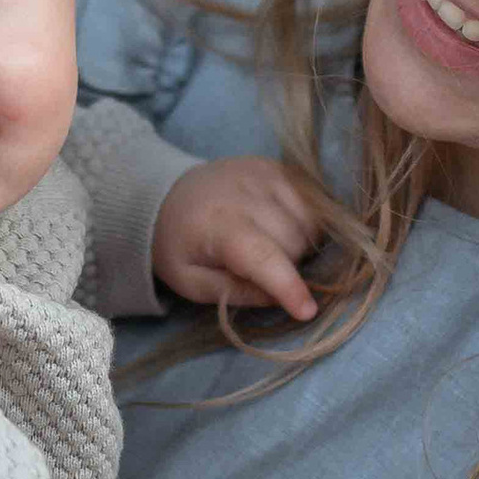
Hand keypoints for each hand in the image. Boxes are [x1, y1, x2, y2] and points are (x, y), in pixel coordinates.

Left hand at [151, 157, 323, 324]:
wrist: (167, 195)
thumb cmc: (180, 245)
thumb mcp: (191, 282)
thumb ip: (233, 292)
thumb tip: (276, 299)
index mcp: (219, 226)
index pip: (262, 256)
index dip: (288, 286)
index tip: (307, 311)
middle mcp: (245, 194)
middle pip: (294, 242)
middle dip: (290, 265)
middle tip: (264, 269)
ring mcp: (264, 175)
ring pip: (309, 222)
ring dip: (302, 243)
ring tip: (272, 246)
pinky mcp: (277, 167)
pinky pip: (311, 201)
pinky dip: (306, 221)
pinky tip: (281, 226)